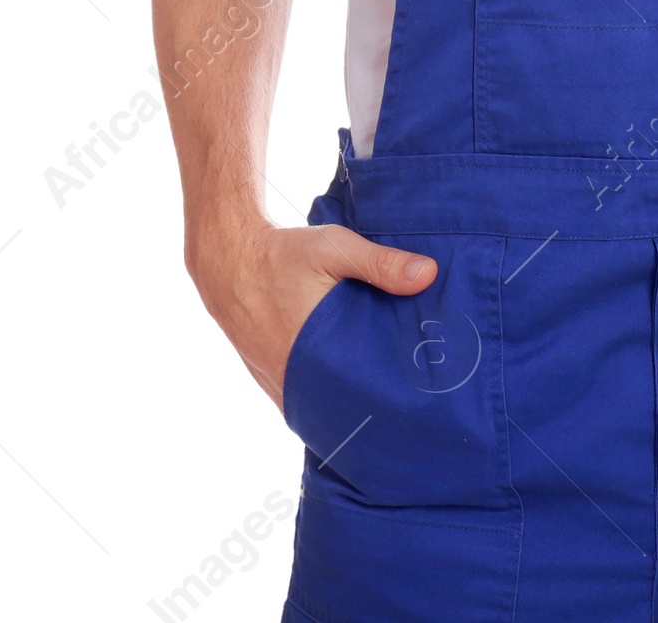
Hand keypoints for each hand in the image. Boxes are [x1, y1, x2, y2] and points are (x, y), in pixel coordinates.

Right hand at [189, 218, 437, 409]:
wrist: (229, 262)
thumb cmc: (282, 255)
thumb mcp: (334, 248)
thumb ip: (380, 263)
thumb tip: (428, 275)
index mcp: (309, 353)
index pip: (357, 395)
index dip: (387, 398)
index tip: (418, 398)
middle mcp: (292, 379)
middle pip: (343, 408)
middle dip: (374, 405)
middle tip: (412, 400)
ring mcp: (279, 386)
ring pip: (323, 409)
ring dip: (349, 404)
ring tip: (389, 397)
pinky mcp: (273, 383)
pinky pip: (307, 402)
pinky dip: (327, 399)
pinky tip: (352, 391)